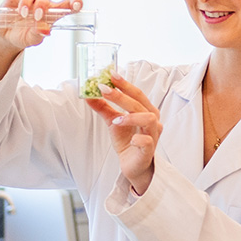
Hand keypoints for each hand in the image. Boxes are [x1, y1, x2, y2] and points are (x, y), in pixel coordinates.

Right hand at [0, 0, 82, 53]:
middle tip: (37, 17)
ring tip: (22, 14)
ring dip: (26, 2)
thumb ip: (38, 35)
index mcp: (52, 15)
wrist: (8, 37)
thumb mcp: (33, 40)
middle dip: (41, 7)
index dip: (74, 3)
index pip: (67, 6)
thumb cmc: (25, 36)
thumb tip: (44, 30)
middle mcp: (42, 4)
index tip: (76, 5)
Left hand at [85, 73, 162, 194]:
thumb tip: (88, 94)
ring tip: (116, 119)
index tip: (111, 75)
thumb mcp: (113, 122)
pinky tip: (130, 139)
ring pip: (149, 119)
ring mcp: (153, 135)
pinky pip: (147, 141)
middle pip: (140, 104)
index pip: (137, 94)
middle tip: (104, 89)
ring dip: (131, 116)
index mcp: (146, 111)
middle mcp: (152, 121)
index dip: (125, 84)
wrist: (133, 166)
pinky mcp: (149, 150)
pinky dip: (138, 138)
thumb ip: (103, 107)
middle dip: (122, 96)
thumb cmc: (128, 142)